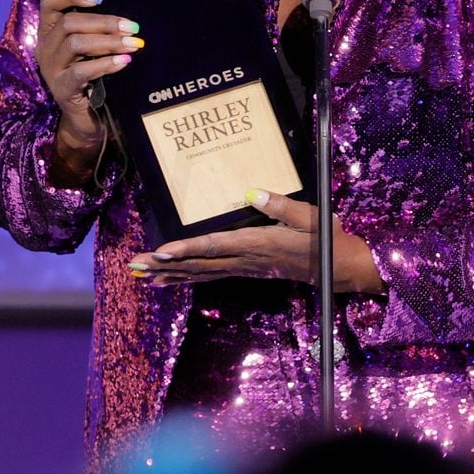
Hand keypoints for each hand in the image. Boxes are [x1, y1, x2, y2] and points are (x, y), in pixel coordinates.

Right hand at [34, 0, 143, 181]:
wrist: (85, 119)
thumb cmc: (91, 79)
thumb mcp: (89, 51)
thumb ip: (96, 32)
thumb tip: (126, 20)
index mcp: (48, 33)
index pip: (49, 2)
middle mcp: (45, 48)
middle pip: (69, 23)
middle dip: (104, 22)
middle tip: (132, 27)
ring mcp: (51, 70)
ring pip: (75, 43)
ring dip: (108, 41)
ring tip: (133, 45)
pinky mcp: (62, 89)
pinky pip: (82, 71)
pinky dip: (106, 64)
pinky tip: (124, 62)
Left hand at [128, 189, 384, 292]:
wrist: (338, 268)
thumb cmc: (326, 238)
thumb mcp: (310, 217)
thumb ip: (281, 206)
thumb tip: (253, 192)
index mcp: (257, 244)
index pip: (215, 246)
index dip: (187, 249)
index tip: (162, 252)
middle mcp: (246, 260)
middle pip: (199, 264)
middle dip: (165, 265)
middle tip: (135, 264)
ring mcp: (245, 268)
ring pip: (201, 273)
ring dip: (170, 274)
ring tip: (142, 275)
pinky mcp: (247, 270)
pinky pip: (211, 276)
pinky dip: (188, 278)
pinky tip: (171, 280)